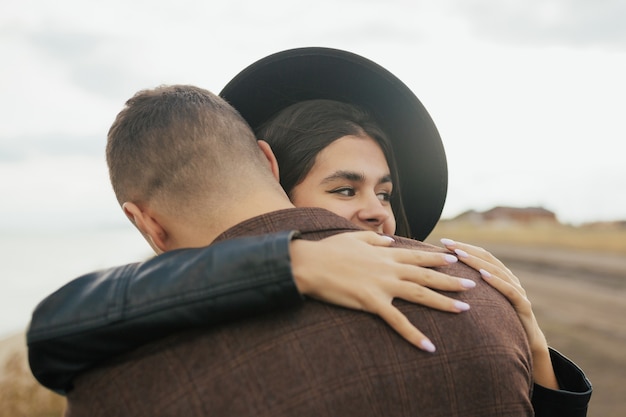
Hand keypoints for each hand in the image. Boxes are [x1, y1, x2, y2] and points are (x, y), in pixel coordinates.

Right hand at [289, 231, 476, 352]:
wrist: (310, 263)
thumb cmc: (328, 250)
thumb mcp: (353, 237)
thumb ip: (373, 238)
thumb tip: (387, 239)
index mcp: (385, 253)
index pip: (417, 256)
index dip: (437, 259)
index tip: (455, 260)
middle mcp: (389, 268)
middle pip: (427, 276)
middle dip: (451, 280)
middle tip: (473, 285)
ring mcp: (383, 285)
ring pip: (420, 295)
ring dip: (444, 303)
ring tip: (464, 309)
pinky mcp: (372, 302)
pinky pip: (397, 321)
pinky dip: (413, 335)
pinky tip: (428, 346)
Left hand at [440, 238, 558, 388]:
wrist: (528, 343)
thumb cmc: (499, 322)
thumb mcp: (483, 303)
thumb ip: (470, 289)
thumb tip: (441, 279)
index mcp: (499, 276)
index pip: (480, 255)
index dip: (463, 247)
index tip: (443, 242)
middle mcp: (509, 279)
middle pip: (486, 259)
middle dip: (465, 250)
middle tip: (447, 244)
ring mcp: (518, 290)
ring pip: (496, 271)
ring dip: (476, 262)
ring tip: (460, 255)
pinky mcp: (523, 306)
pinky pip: (509, 291)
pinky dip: (496, 281)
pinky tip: (482, 275)